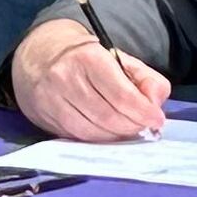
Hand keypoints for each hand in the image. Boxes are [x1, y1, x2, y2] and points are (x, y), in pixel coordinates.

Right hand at [8, 20, 169, 142]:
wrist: (39, 55)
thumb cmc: (85, 58)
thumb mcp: (119, 58)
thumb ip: (145, 78)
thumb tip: (154, 103)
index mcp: (88, 57)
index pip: (121, 95)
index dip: (143, 112)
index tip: (157, 120)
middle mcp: (66, 78)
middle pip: (107, 117)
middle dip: (131, 127)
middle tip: (144, 128)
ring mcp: (51, 99)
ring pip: (91, 132)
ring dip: (115, 137)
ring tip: (127, 131)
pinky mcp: (44, 117)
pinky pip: (76, 137)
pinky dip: (96, 140)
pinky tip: (107, 134)